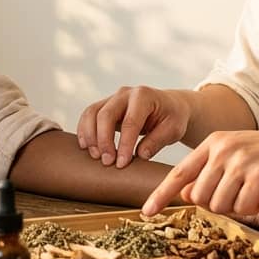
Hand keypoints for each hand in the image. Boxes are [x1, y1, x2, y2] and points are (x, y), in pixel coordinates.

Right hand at [76, 86, 192, 168]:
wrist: (169, 106)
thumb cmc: (172, 118)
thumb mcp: (173, 129)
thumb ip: (157, 141)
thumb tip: (140, 155)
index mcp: (144, 96)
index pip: (130, 122)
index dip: (124, 144)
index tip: (122, 164)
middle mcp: (125, 93)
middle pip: (106, 114)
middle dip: (104, 140)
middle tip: (107, 162)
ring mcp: (113, 98)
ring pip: (92, 113)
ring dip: (90, 136)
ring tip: (95, 156)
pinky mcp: (105, 106)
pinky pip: (89, 115)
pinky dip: (84, 130)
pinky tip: (86, 147)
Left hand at [143, 128, 258, 218]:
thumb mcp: (237, 156)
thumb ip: (211, 172)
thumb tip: (187, 194)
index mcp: (213, 142)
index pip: (179, 173)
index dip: (161, 195)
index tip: (147, 212)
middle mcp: (222, 150)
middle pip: (201, 198)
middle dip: (218, 204)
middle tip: (241, 192)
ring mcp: (239, 162)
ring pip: (220, 206)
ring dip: (237, 207)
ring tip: (255, 189)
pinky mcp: (257, 177)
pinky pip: (243, 209)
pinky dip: (255, 208)